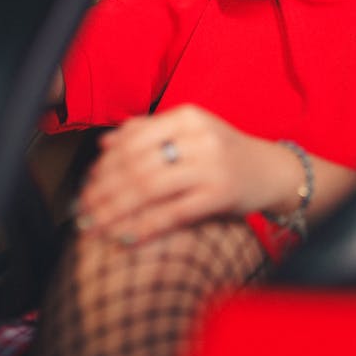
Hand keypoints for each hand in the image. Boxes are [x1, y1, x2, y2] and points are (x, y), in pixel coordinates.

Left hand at [75, 104, 301, 245]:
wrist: (272, 171)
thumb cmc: (225, 154)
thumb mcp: (191, 132)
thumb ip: (150, 132)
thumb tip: (106, 142)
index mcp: (187, 117)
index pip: (132, 139)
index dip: (104, 166)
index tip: (87, 186)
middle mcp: (199, 137)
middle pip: (136, 164)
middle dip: (103, 192)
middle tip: (83, 212)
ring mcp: (211, 165)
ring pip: (148, 188)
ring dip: (115, 212)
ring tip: (95, 228)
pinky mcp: (220, 195)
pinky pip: (172, 213)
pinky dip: (145, 227)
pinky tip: (126, 238)